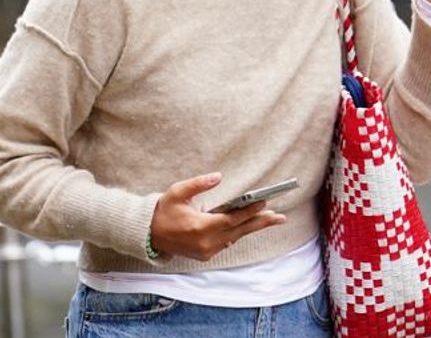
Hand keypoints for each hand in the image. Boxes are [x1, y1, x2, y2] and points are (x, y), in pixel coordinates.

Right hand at [148, 172, 285, 261]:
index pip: (232, 219)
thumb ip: (199, 183)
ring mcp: (207, 250)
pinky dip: (239, 232)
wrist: (149, 235)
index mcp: (201, 227)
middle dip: (261, 222)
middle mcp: (207, 242)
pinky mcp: (205, 254)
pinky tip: (250, 224)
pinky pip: (227, 242)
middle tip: (281, 217)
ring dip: (253, 227)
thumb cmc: (164, 210)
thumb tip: (218, 176)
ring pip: (236, 237)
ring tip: (271, 218)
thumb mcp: (178, 191)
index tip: (265, 203)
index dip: (249, 211)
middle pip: (240, 231)